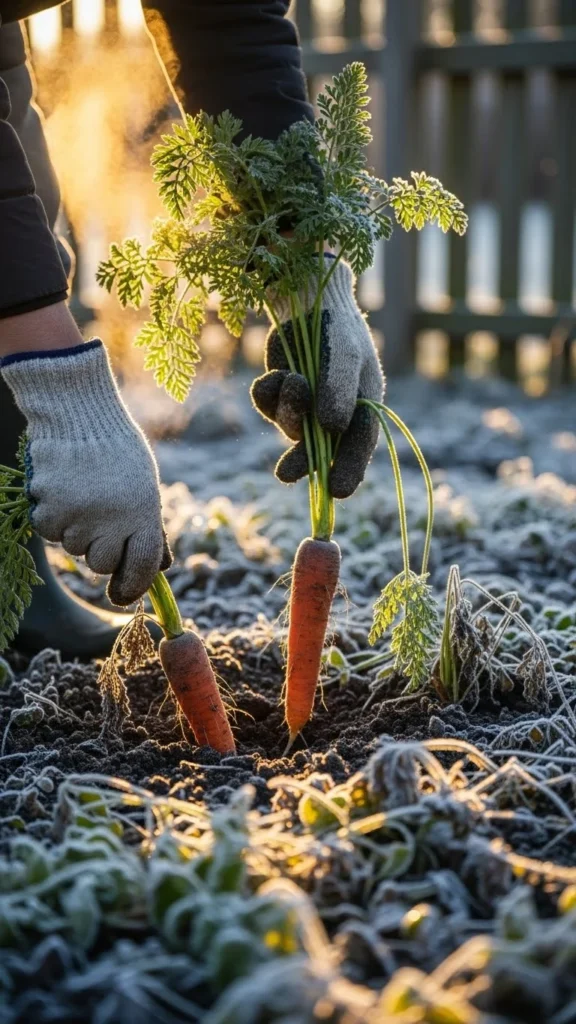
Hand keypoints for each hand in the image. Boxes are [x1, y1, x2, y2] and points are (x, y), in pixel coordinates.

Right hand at [0, 339, 170, 605]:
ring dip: (74, 529)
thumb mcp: (145, 485)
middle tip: (97, 520)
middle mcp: (114, 520)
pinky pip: (49, 531)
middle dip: (99, 550)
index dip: (133, 585)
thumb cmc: (117, 449)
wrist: (79, 413)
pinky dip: (52, 517)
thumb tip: (160, 568)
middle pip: (101, 564)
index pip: (143, 566)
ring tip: (80, 492)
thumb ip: (150, 526)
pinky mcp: (50, 508)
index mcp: (145, 513)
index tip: (122, 593)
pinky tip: (60, 489)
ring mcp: (80, 516)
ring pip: (73, 547)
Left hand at [251, 259, 383, 497]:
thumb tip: (332, 428)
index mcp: (363, 407)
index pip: (358, 447)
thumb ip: (339, 389)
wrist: (306, 297)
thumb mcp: (344, 355)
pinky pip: (269, 406)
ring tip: (291, 379)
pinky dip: (269, 393)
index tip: (337, 491)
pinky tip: (276, 373)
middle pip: (320, 450)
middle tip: (285, 474)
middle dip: (303, 462)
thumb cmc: (336, 326)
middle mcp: (335, 412)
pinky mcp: (280, 393)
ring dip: (287, 409)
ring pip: (290, 427)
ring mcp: (306, 404)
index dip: (348, 471)